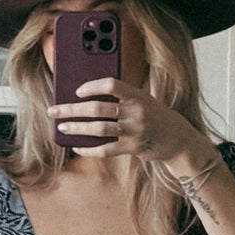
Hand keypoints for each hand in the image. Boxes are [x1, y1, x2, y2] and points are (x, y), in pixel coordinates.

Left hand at [48, 78, 207, 167]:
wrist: (179, 140)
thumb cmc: (156, 117)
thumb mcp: (144, 100)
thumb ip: (123, 97)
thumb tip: (89, 99)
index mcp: (138, 95)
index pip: (111, 85)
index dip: (92, 87)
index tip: (77, 91)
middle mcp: (136, 112)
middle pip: (98, 109)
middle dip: (72, 109)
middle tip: (54, 110)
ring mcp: (134, 131)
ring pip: (98, 129)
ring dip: (77, 128)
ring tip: (62, 127)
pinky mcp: (133, 149)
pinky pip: (105, 150)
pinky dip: (88, 149)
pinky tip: (76, 146)